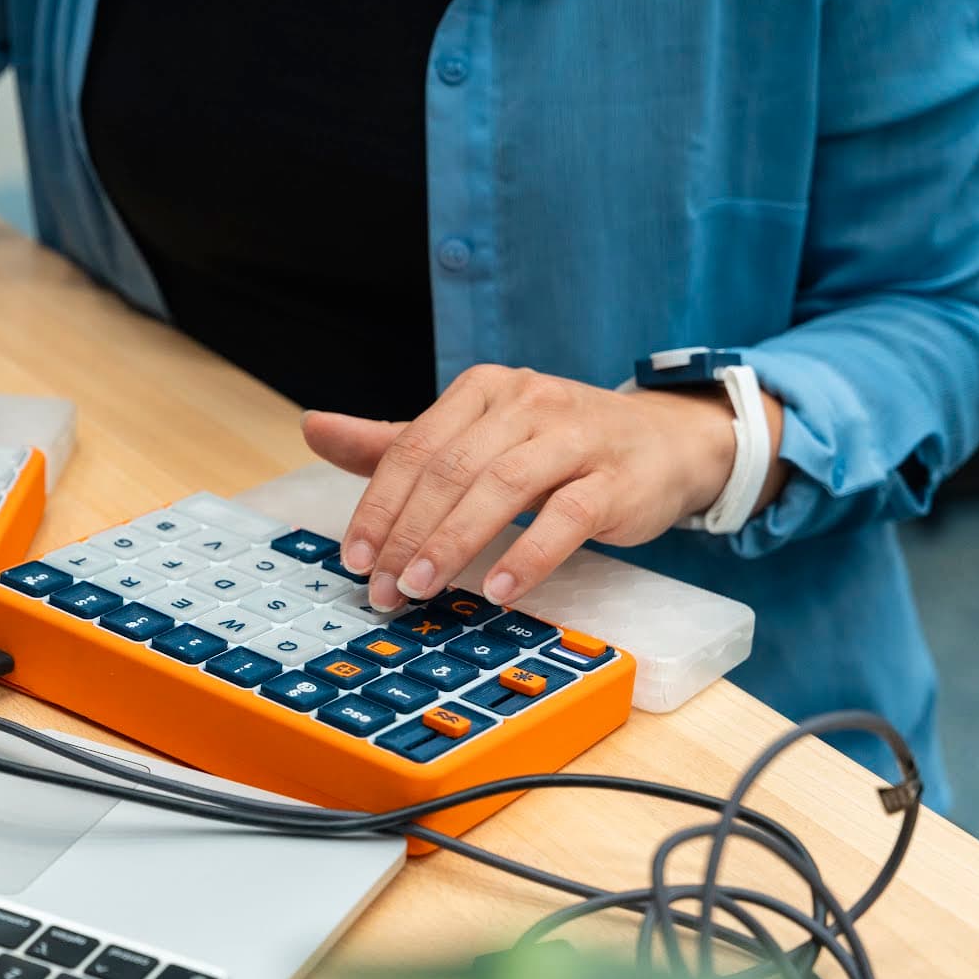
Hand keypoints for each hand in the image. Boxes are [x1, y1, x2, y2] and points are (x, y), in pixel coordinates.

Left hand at [303, 365, 785, 611]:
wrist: (665, 442)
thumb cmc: (555, 446)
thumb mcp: (474, 436)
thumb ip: (396, 442)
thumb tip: (313, 428)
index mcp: (483, 390)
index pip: (415, 449)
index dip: (379, 507)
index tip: (355, 559)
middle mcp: (527, 402)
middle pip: (450, 470)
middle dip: (408, 534)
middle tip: (383, 588)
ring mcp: (575, 437)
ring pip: (501, 488)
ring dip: (454, 543)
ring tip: (423, 588)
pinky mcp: (616, 478)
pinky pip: (567, 516)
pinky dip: (529, 554)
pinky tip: (499, 587)